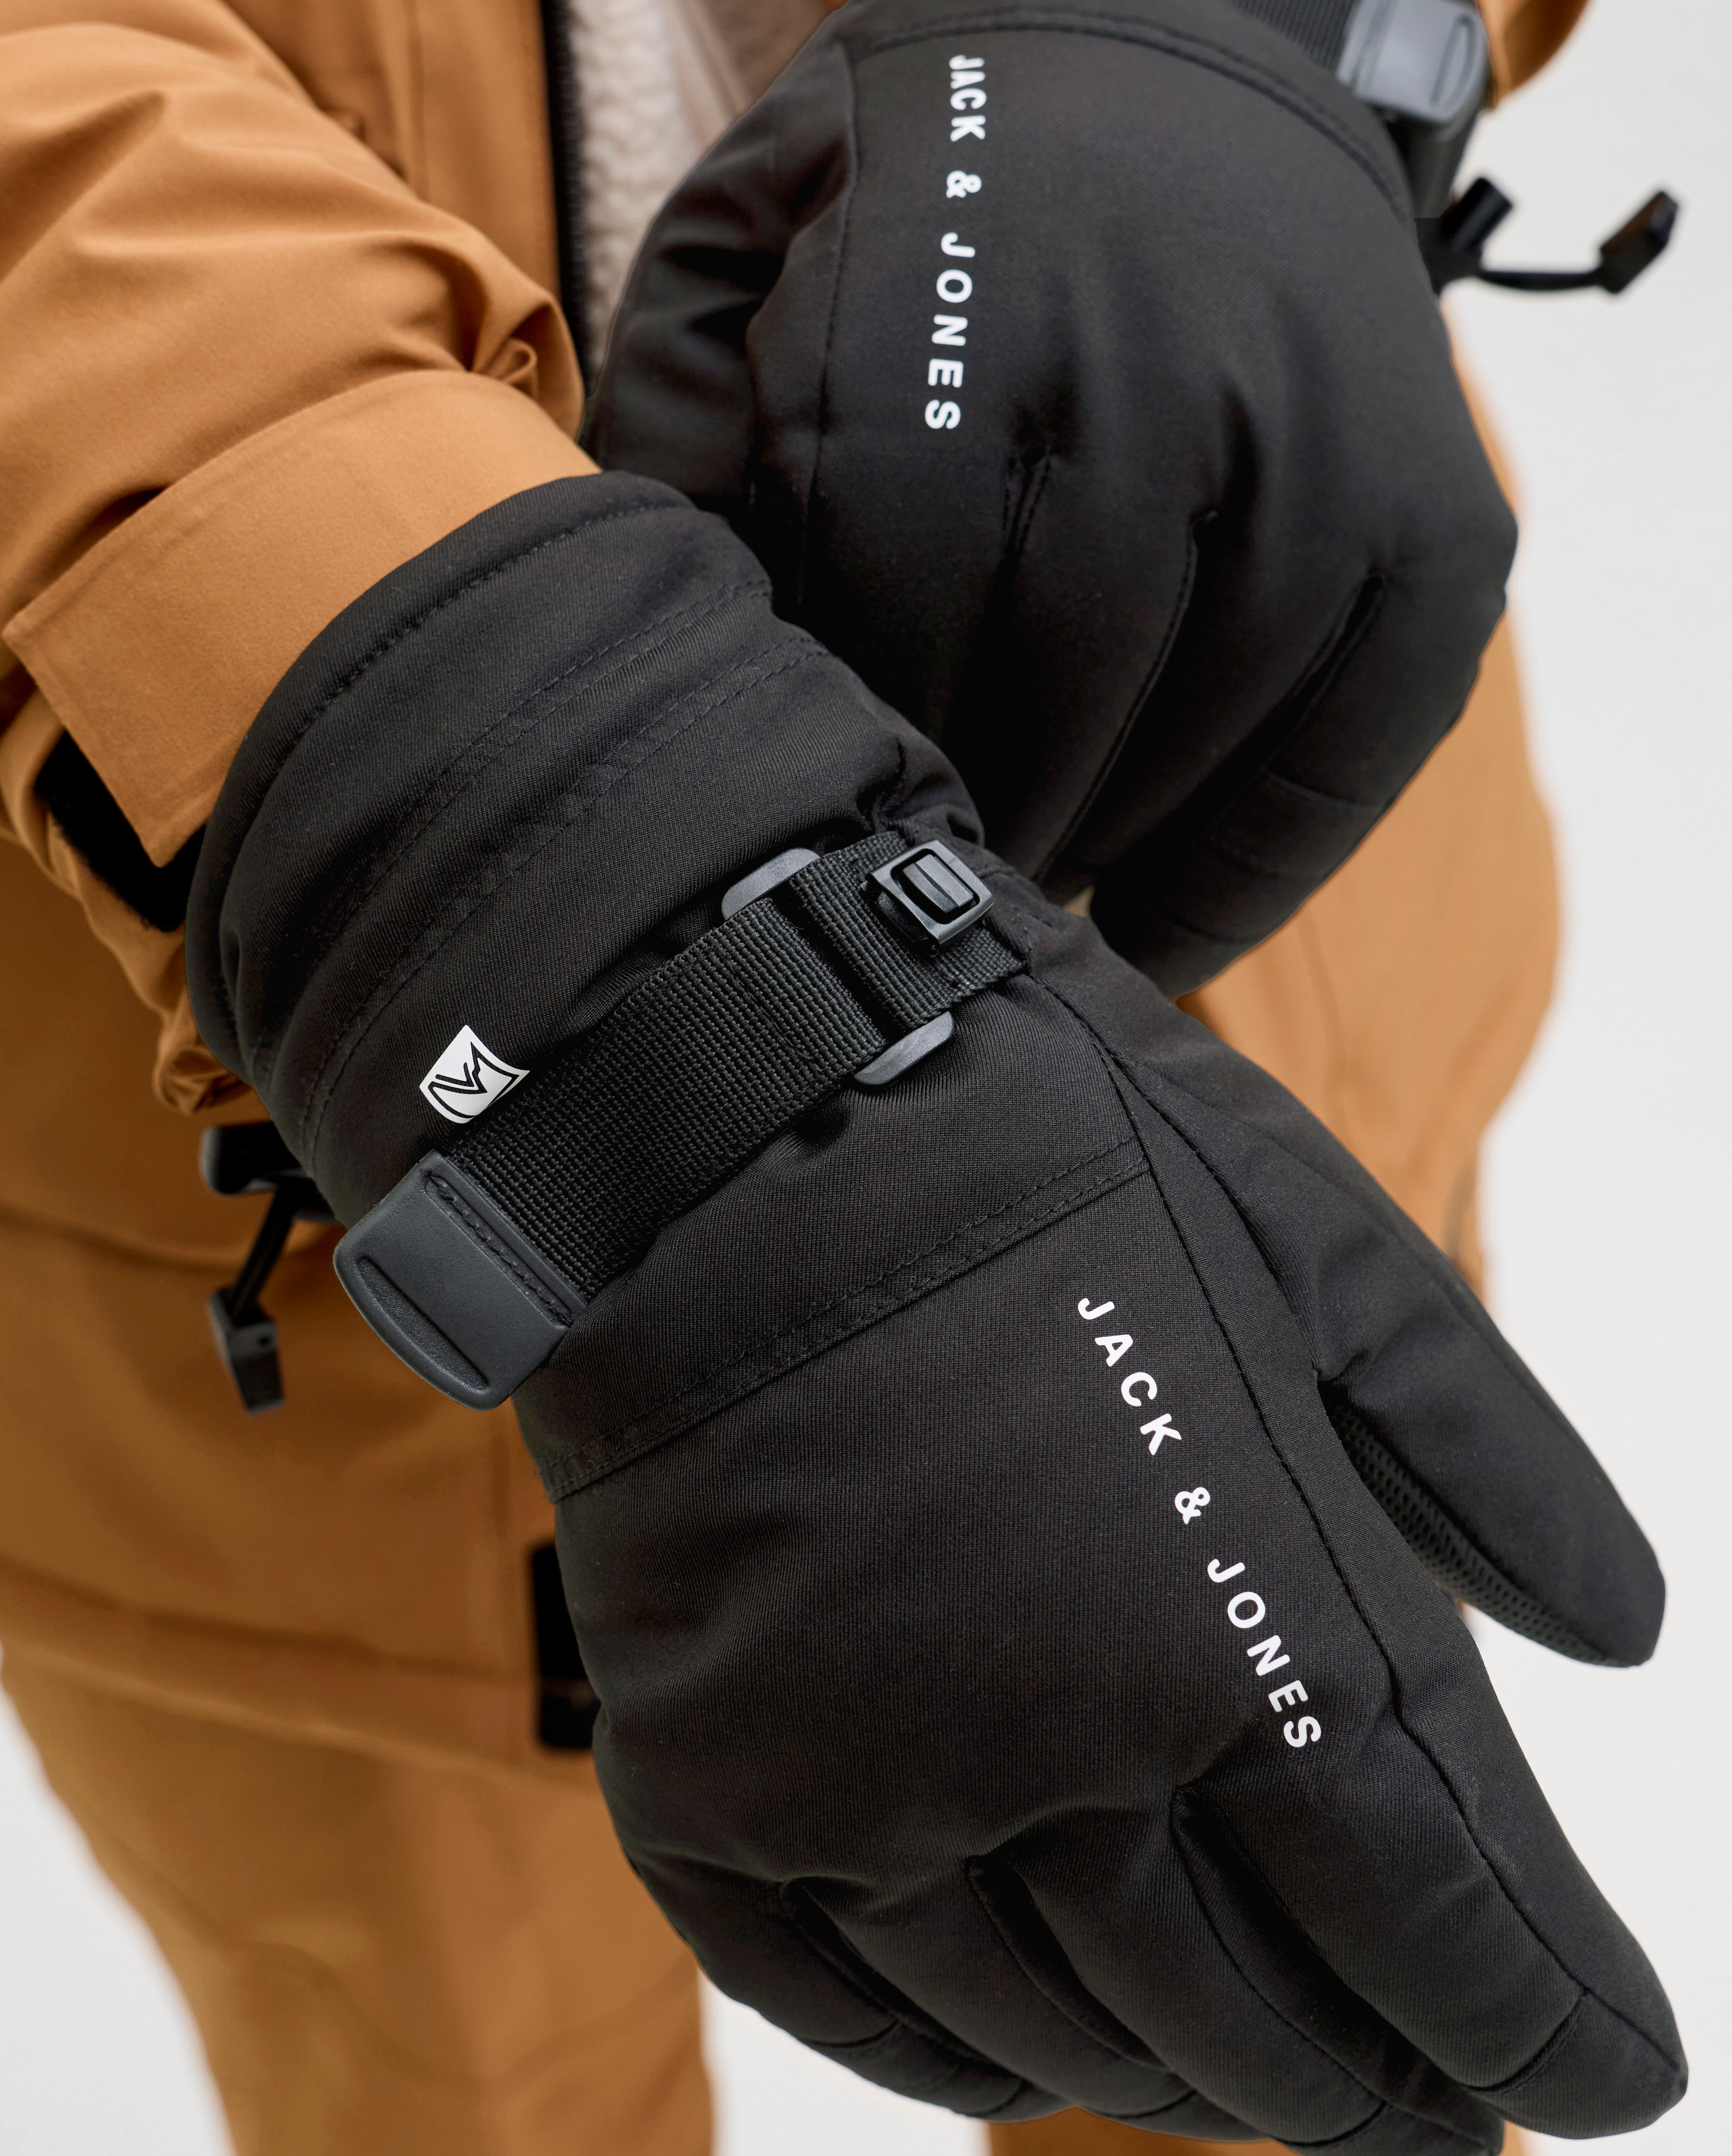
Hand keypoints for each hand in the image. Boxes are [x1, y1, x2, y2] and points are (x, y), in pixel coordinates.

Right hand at [189, 475, 1681, 2149]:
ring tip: (1257, 2086)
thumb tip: (1622, 1634)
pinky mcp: (709, 1782)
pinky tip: (1024, 2056)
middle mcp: (1054, 1746)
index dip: (1550, 2025)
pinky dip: (961, 2057)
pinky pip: (852, 2003)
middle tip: (1450, 2117)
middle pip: (1266, 2016)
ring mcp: (861, 1783)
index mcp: (1238, 1618)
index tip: (1620, 2078)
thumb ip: (1487, 1459)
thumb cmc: (1044, 1150)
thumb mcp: (1321, 1253)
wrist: (730, 1097)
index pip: (1442, 1917)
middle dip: (1389, 2088)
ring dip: (1186, 2086)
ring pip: (1062, 2037)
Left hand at [586, 0, 1514, 992]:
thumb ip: (684, 437)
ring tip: (1026, 902)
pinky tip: (1163, 933)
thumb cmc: (938, 194)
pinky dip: (1255, 865)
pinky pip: (1358, 742)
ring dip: (1106, 850)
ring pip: (1208, 726)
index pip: (900, 605)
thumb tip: (650, 650)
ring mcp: (1325, 442)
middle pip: (1059, 683)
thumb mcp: (754, 248)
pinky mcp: (1443, 513)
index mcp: (962, 313)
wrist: (1184, 50)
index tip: (832, 827)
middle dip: (983, 812)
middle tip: (921, 897)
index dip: (867, 746)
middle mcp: (1160, 369)